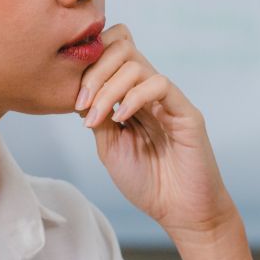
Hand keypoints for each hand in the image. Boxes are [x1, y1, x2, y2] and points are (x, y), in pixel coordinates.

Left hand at [74, 25, 234, 239]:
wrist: (180, 211)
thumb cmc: (147, 182)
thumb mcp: (110, 146)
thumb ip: (98, 115)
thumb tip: (78, 90)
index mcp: (131, 96)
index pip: (113, 53)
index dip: (90, 62)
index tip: (73, 98)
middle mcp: (149, 91)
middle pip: (122, 48)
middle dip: (94, 71)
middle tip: (81, 104)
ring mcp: (168, 99)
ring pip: (136, 65)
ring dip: (108, 88)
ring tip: (96, 117)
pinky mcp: (186, 111)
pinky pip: (160, 84)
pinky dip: (134, 97)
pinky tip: (122, 118)